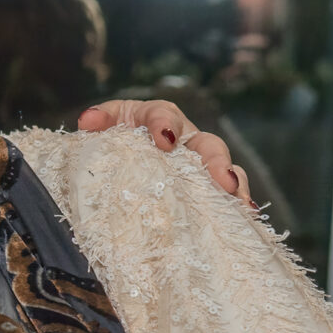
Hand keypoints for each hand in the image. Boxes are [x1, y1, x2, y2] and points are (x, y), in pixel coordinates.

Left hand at [77, 99, 248, 203]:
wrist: (114, 156)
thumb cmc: (113, 136)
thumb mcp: (105, 124)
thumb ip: (100, 120)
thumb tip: (88, 121)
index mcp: (157, 117)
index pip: (164, 114)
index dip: (166, 126)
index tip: (164, 142)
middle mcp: (185, 138)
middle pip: (207, 144)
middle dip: (217, 161)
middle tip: (222, 180)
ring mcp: (197, 163)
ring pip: (223, 170)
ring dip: (233, 185)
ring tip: (241, 203)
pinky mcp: (202, 186)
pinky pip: (222, 194)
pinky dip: (233, 204)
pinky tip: (243, 217)